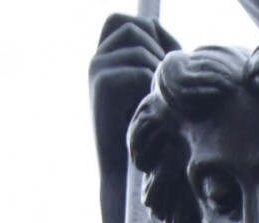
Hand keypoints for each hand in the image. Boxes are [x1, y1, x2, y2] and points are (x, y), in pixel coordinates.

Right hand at [90, 15, 178, 167]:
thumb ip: (153, 50)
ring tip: (154, 98)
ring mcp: (96, 69)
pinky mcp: (101, 83)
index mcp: (104, 56)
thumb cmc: (145, 126)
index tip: (162, 55)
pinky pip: (139, 69)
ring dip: (157, 71)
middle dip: (157, 48)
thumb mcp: (150, 81)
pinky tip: (146, 107)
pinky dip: (151, 87)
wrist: (124, 166)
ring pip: (139, 47)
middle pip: (133, 27)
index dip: (146, 28)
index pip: (118, 19)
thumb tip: (152, 22)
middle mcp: (96, 59)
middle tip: (160, 82)